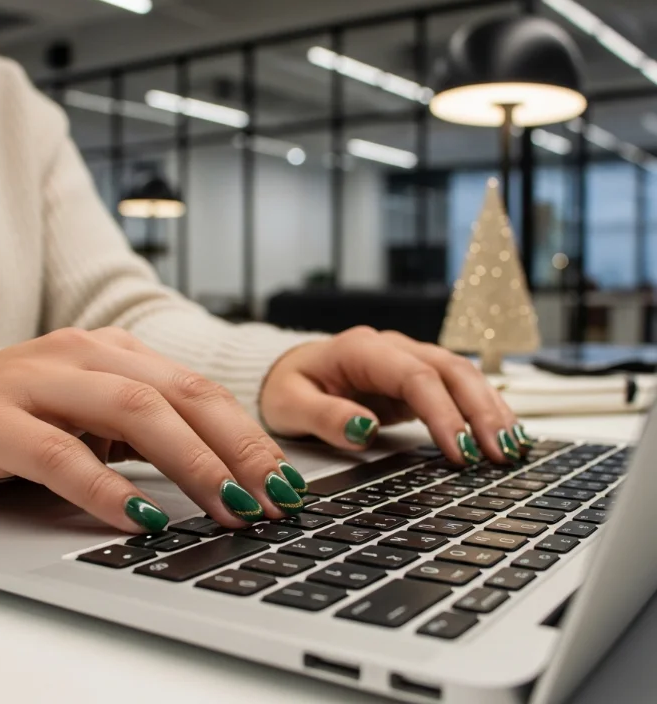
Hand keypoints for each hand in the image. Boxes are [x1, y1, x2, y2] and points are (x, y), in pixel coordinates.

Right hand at [0, 328, 307, 532]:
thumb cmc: (31, 409)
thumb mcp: (100, 410)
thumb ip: (152, 429)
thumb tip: (225, 473)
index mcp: (121, 352)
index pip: (201, 390)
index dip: (249, 435)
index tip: (285, 479)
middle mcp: (89, 355)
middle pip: (181, 396)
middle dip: (237, 448)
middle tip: (273, 497)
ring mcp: (43, 382)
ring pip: (133, 412)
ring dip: (190, 463)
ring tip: (227, 506)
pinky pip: (59, 454)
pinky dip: (104, 488)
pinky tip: (137, 518)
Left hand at [260, 327, 528, 465]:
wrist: (290, 370)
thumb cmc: (288, 386)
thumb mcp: (290, 404)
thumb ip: (324, 416)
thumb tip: (363, 430)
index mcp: (362, 349)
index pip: (415, 376)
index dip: (442, 412)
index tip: (460, 451)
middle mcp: (392, 348)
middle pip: (451, 369)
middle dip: (481, 411)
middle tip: (500, 454)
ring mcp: (408, 360)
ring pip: (463, 374)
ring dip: (491, 409)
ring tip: (514, 448)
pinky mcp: (417, 378)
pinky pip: (458, 388)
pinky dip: (484, 409)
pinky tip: (504, 433)